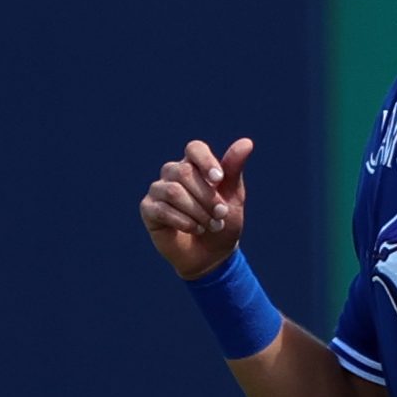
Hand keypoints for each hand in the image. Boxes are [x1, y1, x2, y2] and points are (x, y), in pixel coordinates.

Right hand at [139, 137, 254, 279]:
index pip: (194, 148)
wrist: (212, 255)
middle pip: (184, 172)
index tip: (219, 180)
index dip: (206, 161)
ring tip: (210, 225)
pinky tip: (195, 230)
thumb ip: (234, 169)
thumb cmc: (222, 221)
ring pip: (173, 191)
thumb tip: (247, 142)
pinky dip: (184, 222)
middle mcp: (173, 173)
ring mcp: (158, 190)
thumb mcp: (233, 195)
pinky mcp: (148, 209)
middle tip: (220, 214)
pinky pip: (162, 209)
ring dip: (197, 211)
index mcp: (194, 165)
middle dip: (207, 196)